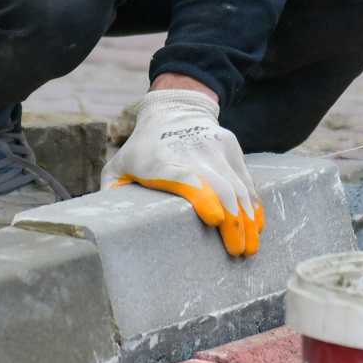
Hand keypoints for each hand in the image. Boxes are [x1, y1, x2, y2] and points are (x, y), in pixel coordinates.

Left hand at [104, 86, 262, 255]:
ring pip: (237, 185)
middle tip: (237, 252)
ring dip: (247, 219)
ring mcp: (214, 147)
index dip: (201, 195)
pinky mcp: (231, 147)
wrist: (173, 110)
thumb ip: (112, 195)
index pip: (182, 175)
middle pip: (218, 186)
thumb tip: (105, 228)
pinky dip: (254, 204)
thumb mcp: (119, 167)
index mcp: (158, 159)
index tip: (213, 219)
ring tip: (250, 247)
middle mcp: (190, 151)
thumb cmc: (141, 150)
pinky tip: (257, 225)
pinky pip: (246, 179)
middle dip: (232, 222)